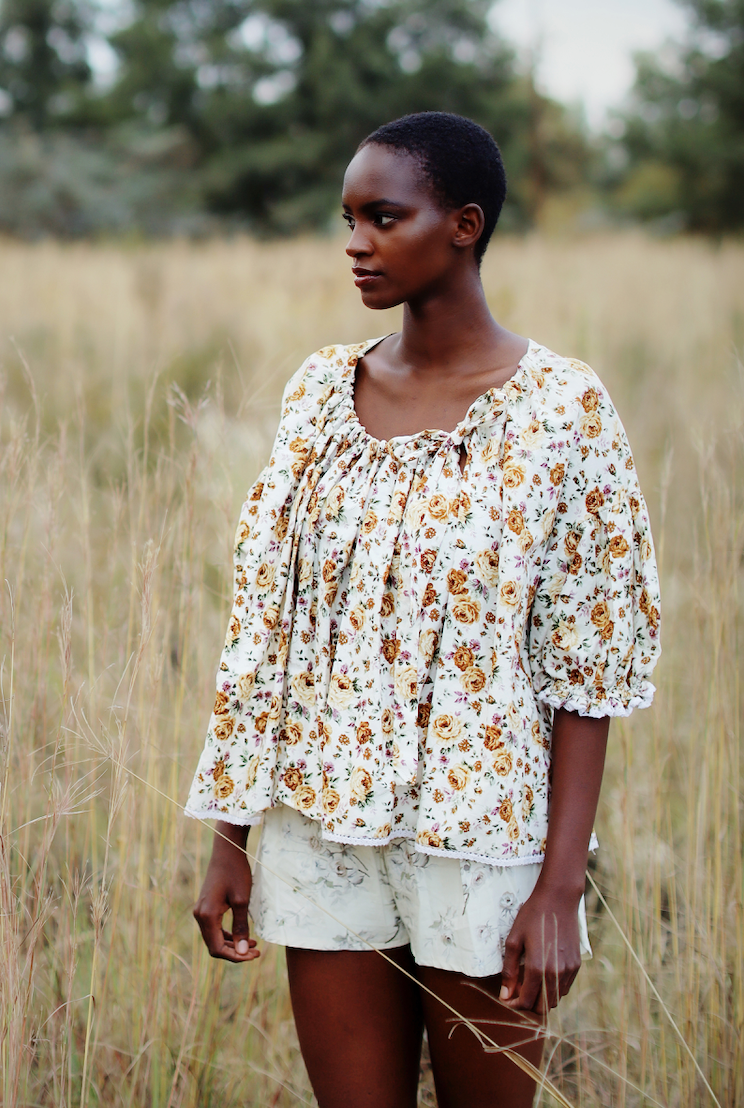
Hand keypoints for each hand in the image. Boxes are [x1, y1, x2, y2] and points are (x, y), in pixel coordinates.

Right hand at [193, 823, 259, 963]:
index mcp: (206, 916)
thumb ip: (241, 928)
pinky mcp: (206, 905)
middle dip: (235, 952)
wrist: (227, 850)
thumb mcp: (242, 901)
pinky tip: (243, 935)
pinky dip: (227, 934)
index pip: (217, 948)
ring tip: (253, 945)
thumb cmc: (236, 873)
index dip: (236, 956)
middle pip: (214, 945)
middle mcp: (200, 915)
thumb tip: (243, 952)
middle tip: (256, 952)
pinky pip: (214, 927)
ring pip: (214, 937)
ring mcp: (201, 910)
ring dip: (232, 944)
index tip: (254, 955)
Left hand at [498, 885, 581, 1013]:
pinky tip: (544, 972)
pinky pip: (564, 988)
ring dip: (541, 997)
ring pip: (554, 1000)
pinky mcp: (576, 966)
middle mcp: (555, 974)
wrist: (559, 899)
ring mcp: (568, 971)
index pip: (525, 1002)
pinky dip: (553, 988)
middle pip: (542, 1008)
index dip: (514, 1004)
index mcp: (538, 969)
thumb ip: (509, 970)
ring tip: (530, 979)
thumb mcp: (514, 940)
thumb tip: (505, 995)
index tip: (507, 997)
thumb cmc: (533, 916)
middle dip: (528, 1004)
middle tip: (517, 990)